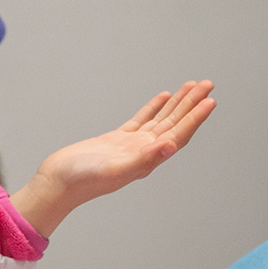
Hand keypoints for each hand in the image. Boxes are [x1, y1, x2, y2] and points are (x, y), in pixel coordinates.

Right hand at [11, 81, 215, 236]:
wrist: (57, 183)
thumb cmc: (82, 180)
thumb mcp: (116, 169)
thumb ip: (144, 159)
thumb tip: (171, 146)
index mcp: (147, 159)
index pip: (178, 134)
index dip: (195, 118)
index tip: (210, 100)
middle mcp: (144, 152)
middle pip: (174, 123)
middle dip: (192, 104)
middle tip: (207, 84)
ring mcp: (131, 145)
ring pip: (160, 119)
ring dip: (177, 104)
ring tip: (191, 86)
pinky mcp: (116, 140)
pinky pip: (141, 119)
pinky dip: (153, 107)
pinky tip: (162, 97)